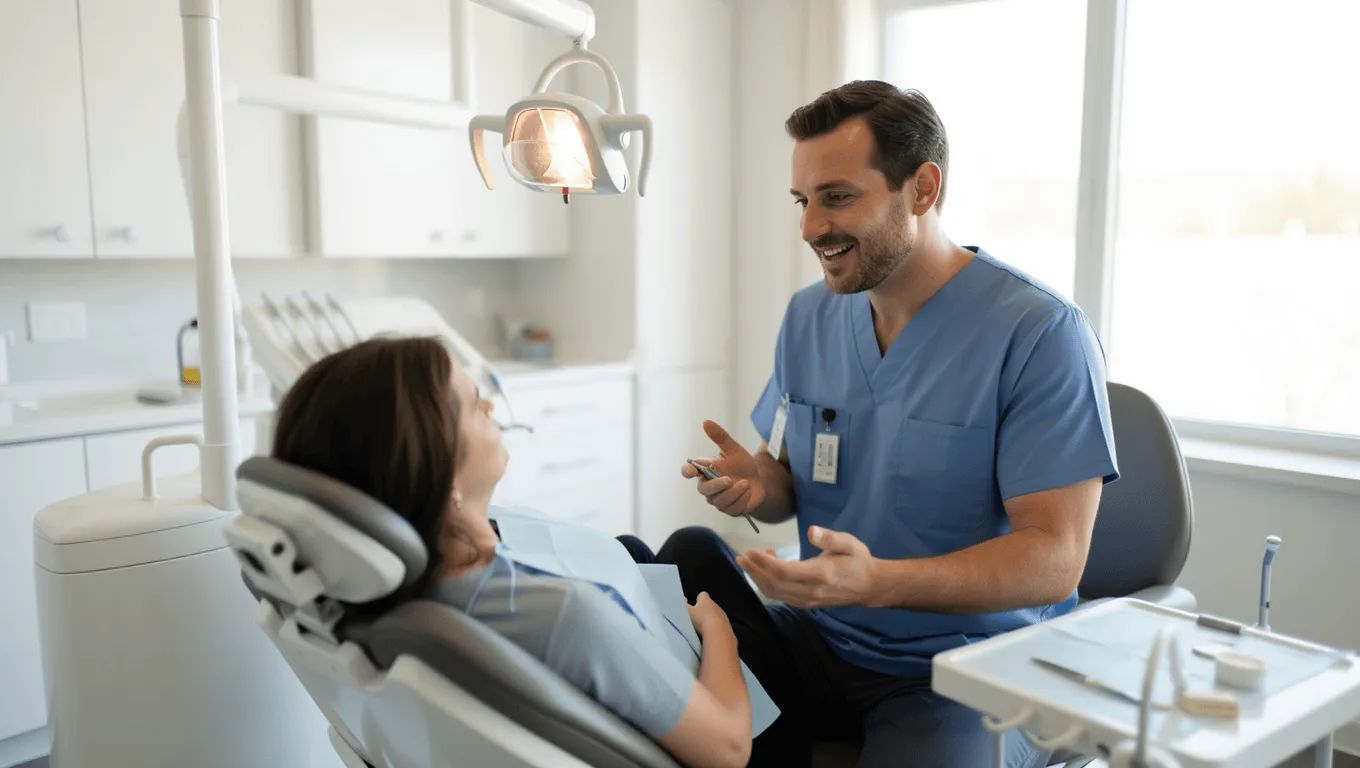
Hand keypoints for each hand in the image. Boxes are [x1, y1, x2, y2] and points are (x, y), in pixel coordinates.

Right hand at [679, 420, 765, 516]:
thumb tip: (706, 422)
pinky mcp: (730, 510)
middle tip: (729, 479)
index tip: (692, 471)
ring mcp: (718, 500)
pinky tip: (748, 491)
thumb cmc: (742, 464)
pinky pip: (732, 508)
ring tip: (746, 483)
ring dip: (734, 492)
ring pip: (719, 501)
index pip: (688, 471)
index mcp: (705, 470)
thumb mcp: (734, 449)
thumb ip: (720, 437)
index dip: (687, 471)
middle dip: (716, 485)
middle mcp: (708, 487)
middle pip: (704, 490)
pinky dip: (742, 499)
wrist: (759, 480)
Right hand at [687, 592, 734, 641]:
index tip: (694, 605)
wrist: (718, 634)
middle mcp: (717, 607)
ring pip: (716, 617)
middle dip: (704, 612)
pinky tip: (710, 636)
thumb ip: (683, 605)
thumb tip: (682, 600)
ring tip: (703, 631)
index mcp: (706, 601)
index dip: (698, 599)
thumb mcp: (687, 612)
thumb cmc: (701, 620)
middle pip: (710, 607)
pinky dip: (716, 631)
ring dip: (711, 622)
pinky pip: (721, 628)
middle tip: (696, 620)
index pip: (703, 595)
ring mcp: (724, 618)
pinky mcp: (728, 628)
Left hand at [736, 526, 879, 607]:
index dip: (764, 562)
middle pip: (774, 585)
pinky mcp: (805, 603)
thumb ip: (830, 538)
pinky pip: (781, 596)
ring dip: (758, 578)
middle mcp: (811, 591)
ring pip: (775, 593)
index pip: (785, 571)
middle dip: (755, 571)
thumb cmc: (858, 560)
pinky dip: (768, 584)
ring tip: (749, 561)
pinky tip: (766, 568)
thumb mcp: (849, 543)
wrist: (869, 587)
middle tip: (742, 556)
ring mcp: (807, 600)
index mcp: (821, 574)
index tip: (751, 550)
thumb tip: (812, 531)